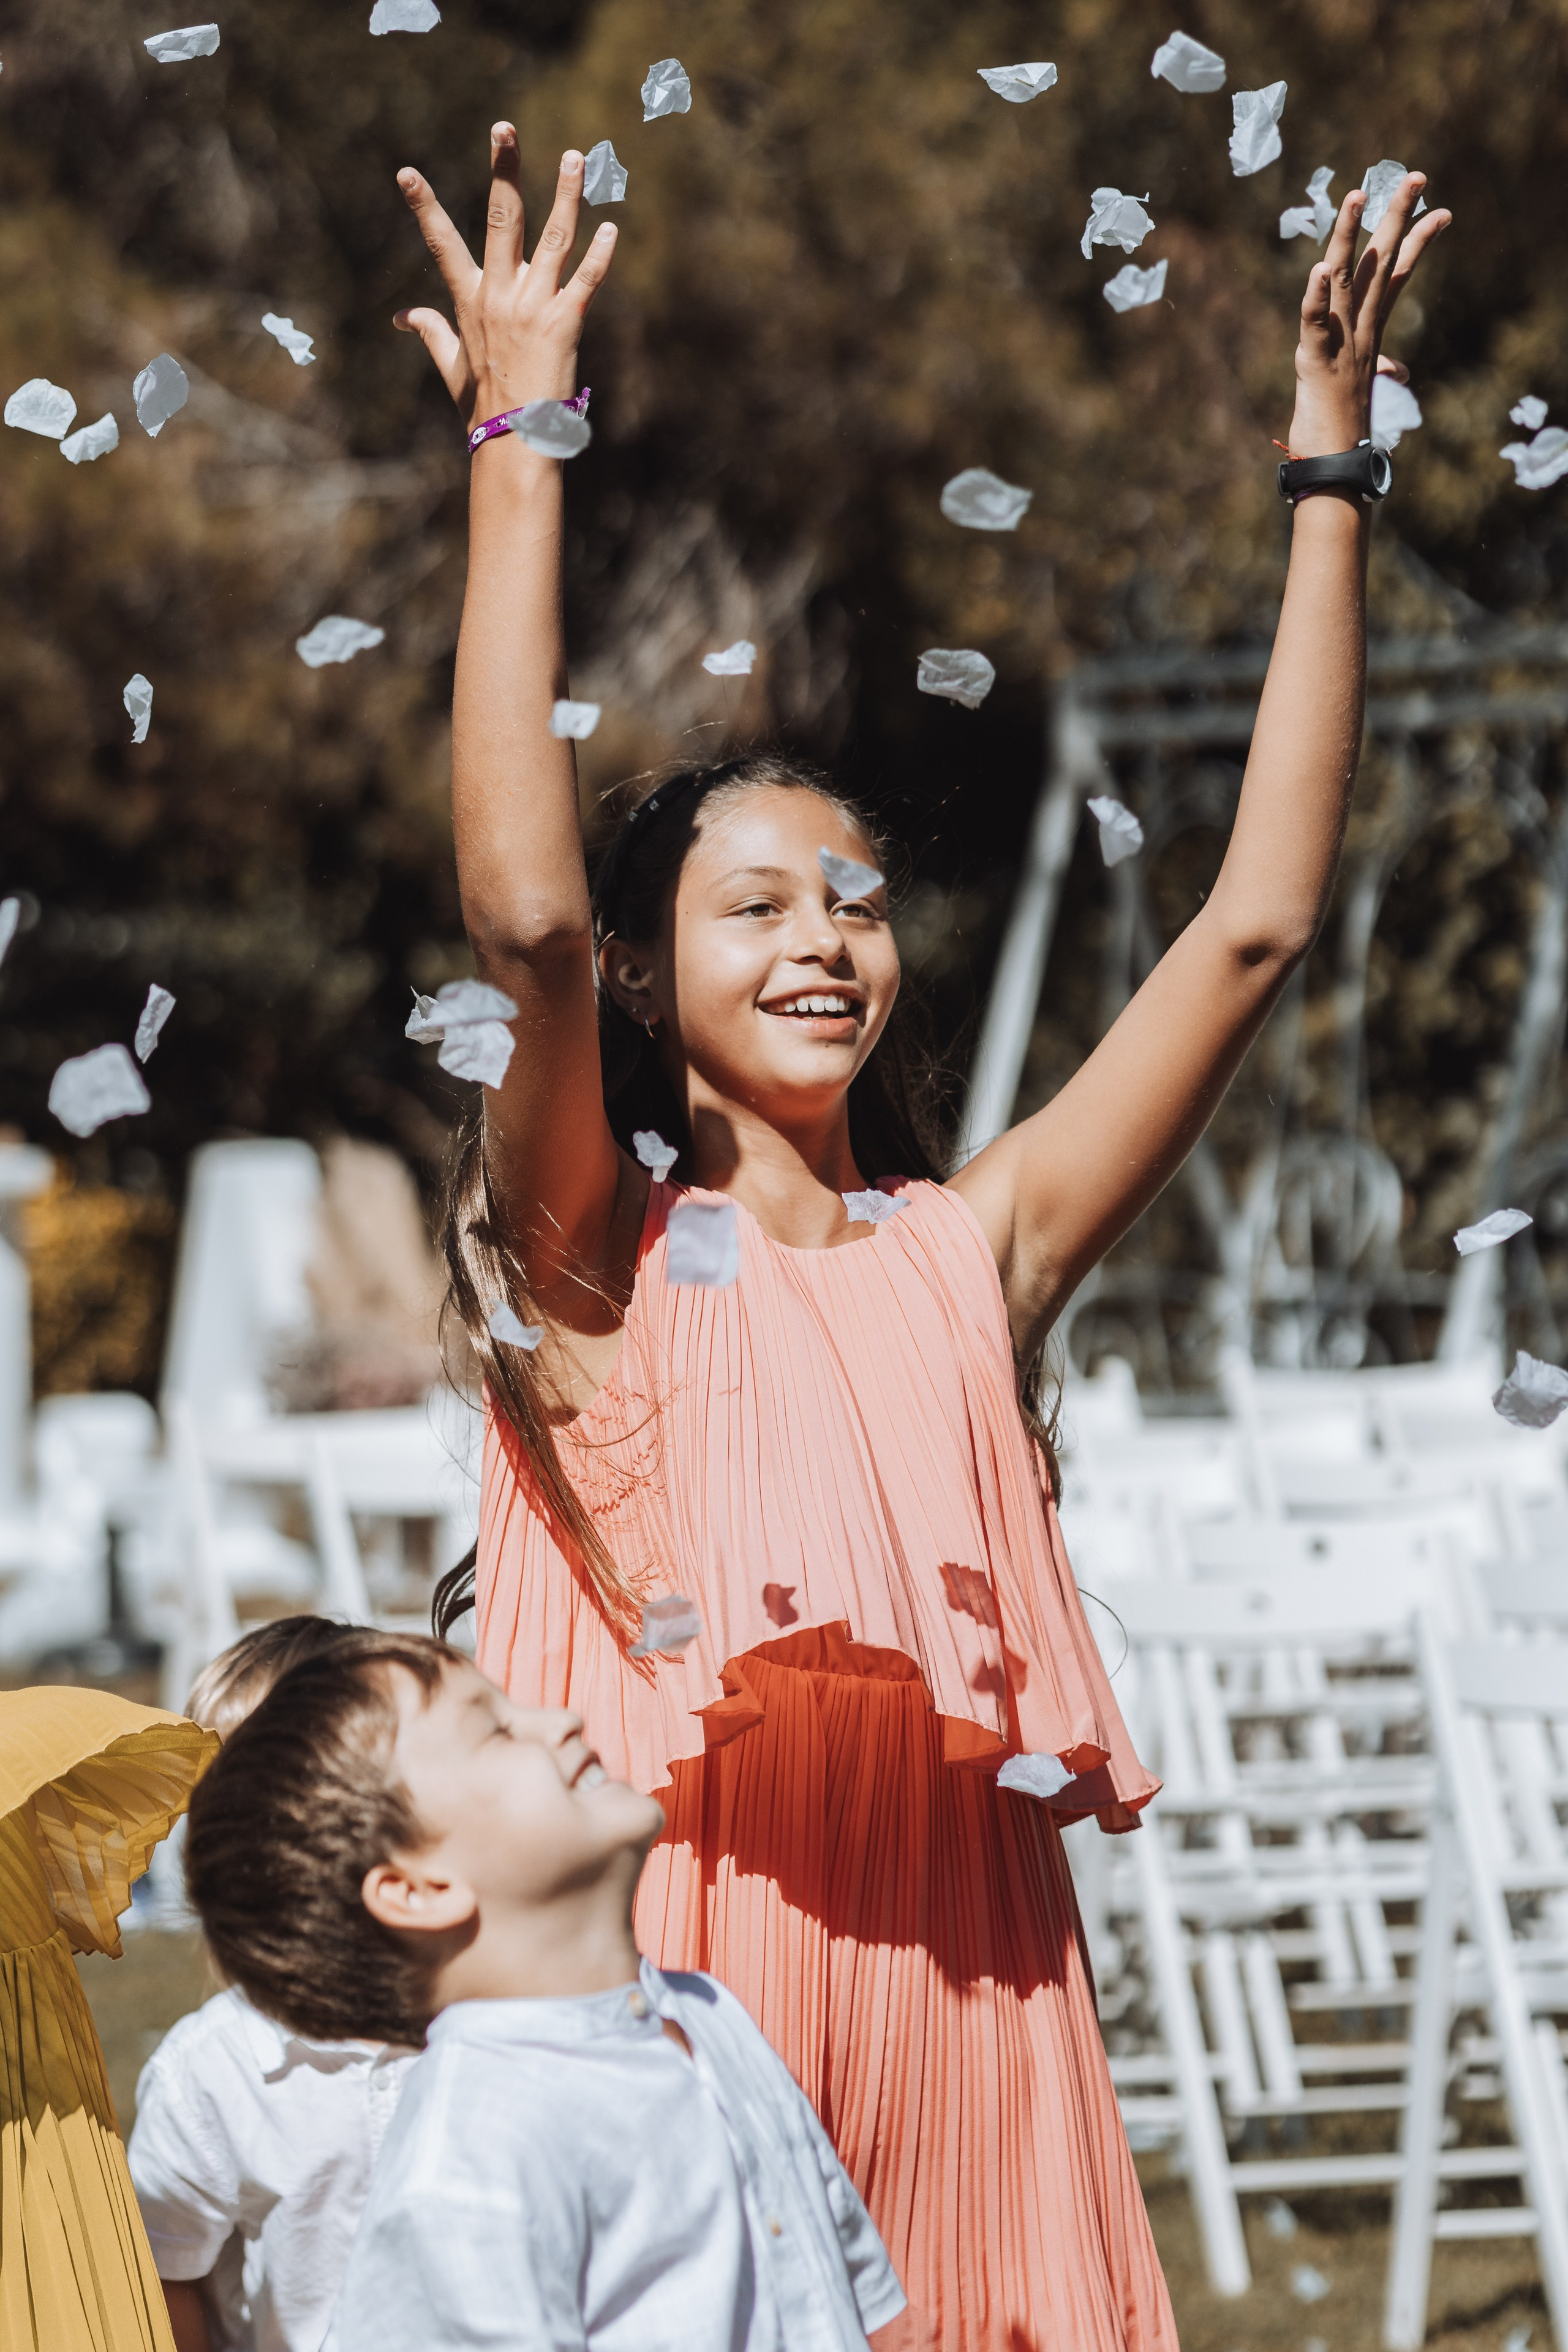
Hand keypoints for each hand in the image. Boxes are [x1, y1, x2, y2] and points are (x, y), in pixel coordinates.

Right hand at [393, 126, 616, 430]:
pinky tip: (610, 229)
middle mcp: (500, 294)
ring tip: (575, 156)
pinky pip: (585, 280)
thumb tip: (402, 317)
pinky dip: (599, 255)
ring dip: (566, 194)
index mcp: (471, 301)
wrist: (514, 440)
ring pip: (552, 237)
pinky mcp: (564, 322)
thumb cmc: (483, 406)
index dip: (423, 207)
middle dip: (502, 169)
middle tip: (504, 127)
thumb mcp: (450, 367)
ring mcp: (532, 306)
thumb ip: (431, 333)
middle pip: (501, 218)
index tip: (406, 172)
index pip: (441, 244)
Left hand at [1287, 172, 1450, 458]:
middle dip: (1397, 217)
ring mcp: (1340, 343)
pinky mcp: (1314, 360)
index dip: (1418, 241)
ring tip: (1356, 196)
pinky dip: (1315, 297)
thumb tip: (1400, 368)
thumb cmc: (1343, 424)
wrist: (1334, 464)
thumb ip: (1380, 364)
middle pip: (1380, 262)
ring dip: (1347, 236)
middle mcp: (1360, 329)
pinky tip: (1319, 270)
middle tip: (1416, 176)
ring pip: (1344, 278)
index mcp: (1370, 330)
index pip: (1397, 274)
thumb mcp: (1362, 384)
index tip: (1442, 210)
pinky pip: (1314, 322)